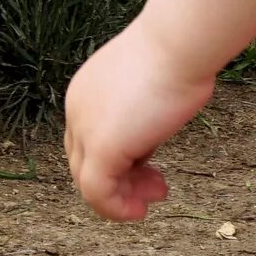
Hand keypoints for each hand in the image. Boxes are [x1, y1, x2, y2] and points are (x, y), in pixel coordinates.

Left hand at [64, 21, 217, 222]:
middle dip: (121, 180)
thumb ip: (142, 111)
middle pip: (85, 161)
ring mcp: (86, 129)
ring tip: (151, 200)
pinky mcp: (102, 147)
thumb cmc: (177, 55)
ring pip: (88, 181)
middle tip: (155, 188)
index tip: (151, 167)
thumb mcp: (152, 86)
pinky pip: (97, 192)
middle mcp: (77, 110)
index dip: (118, 160)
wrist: (178, 43)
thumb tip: (155, 124)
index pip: (89, 139)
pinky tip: (139, 211)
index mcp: (86, 92)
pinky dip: (115, 208)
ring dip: (121, 197)